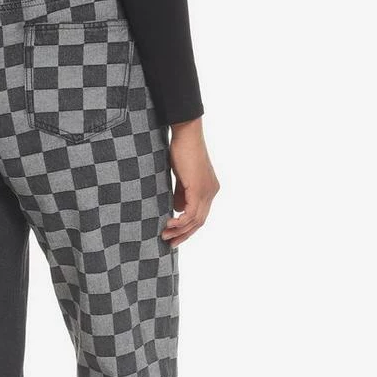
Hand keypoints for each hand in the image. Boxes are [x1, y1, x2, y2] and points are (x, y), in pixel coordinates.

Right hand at [162, 118, 219, 246]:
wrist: (186, 134)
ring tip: (164, 235)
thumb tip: (176, 208)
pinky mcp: (199, 188)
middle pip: (200, 221)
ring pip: (196, 220)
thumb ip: (181, 193)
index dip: (188, 228)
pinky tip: (168, 224)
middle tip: (169, 242)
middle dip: (184, 234)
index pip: (201, 215)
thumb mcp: (181, 177)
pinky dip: (180, 221)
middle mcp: (212, 192)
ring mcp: (207, 191)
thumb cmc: (181, 151)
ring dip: (179, 230)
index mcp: (210, 189)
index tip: (174, 235)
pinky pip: (191, 213)